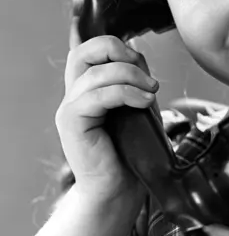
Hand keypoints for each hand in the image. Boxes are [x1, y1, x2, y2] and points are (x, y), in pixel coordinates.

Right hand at [55, 18, 159, 204]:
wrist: (121, 189)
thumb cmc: (132, 150)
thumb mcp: (137, 105)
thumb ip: (134, 79)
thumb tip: (137, 52)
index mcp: (87, 89)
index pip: (89, 49)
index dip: (115, 46)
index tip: (142, 64)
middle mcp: (73, 96)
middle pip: (81, 52)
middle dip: (116, 52)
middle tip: (144, 73)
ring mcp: (69, 110)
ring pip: (94, 74)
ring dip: (130, 77)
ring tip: (152, 92)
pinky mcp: (72, 125)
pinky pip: (96, 97)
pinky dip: (125, 94)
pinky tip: (144, 103)